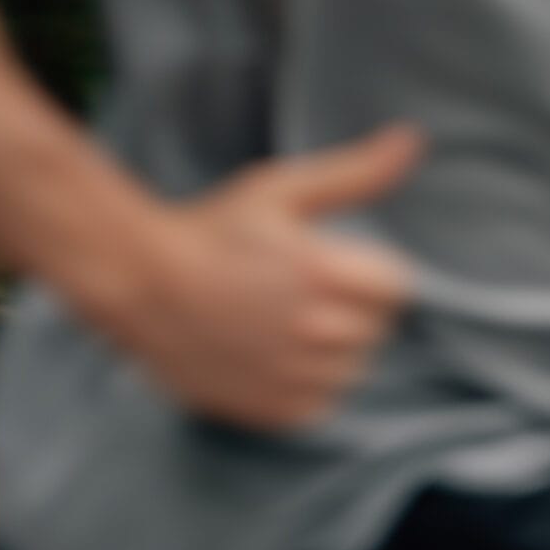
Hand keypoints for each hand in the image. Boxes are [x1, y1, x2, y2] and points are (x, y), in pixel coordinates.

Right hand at [100, 124, 421, 431]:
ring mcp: (292, 376)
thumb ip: (356, 172)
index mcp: (323, 274)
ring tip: (279, 324)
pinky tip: (269, 357)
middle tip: (293, 292)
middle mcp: (313, 330)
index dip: (367, 274)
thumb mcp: (281, 189)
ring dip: (330, 351)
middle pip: (376, 330)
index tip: (327, 265)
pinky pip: (321, 403)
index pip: (396, 289)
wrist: (137, 282)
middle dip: (349, 309)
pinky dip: (305, 386)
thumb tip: (412, 139)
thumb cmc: (211, 229)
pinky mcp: (272, 410)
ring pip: (351, 370)